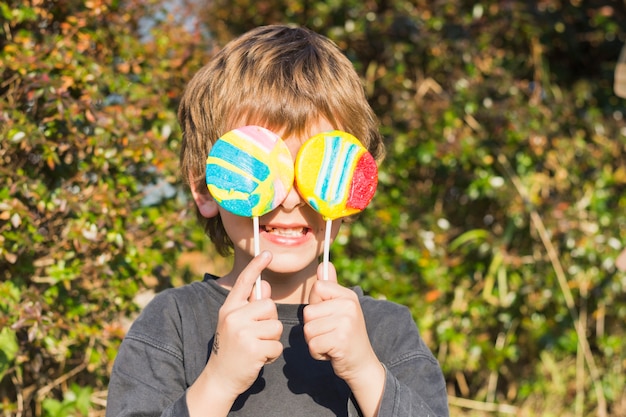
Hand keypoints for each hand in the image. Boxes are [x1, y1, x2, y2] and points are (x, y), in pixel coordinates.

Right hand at [187, 251, 282, 416]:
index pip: (244, 282)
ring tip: (256, 348)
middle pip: (269, 306)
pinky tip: (259, 359)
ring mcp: (242, 332)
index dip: (256, 266)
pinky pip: (277, 345)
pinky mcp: (252, 348)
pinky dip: (272, 354)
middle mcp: (233, 316)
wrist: (219, 378)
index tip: (267, 253)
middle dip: (269, 322)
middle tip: (255, 336)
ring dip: (271, 340)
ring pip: (276, 326)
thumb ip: (249, 305)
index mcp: (229, 308)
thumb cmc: (231, 349)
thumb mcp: (235, 324)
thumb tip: (264, 285)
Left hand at [303, 262, 385, 416]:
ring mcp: (346, 323)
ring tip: (331, 343)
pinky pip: (313, 345)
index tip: (328, 316)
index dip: (315, 305)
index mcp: (348, 296)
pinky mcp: (340, 341)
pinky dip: (318, 353)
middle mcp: (349, 306)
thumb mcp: (341, 309)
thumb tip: (323, 264)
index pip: (317, 288)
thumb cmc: (346, 335)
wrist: (362, 364)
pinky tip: (331, 353)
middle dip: (313, 327)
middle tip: (331, 334)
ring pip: (308, 329)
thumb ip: (330, 287)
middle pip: (308, 312)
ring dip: (315, 341)